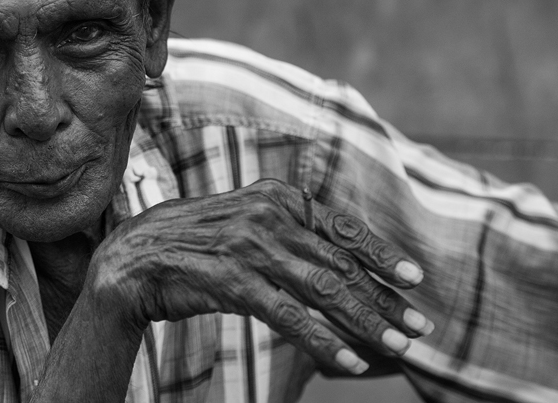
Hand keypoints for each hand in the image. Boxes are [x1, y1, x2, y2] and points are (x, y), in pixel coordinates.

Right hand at [88, 178, 433, 374]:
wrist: (138, 255)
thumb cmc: (198, 240)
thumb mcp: (247, 221)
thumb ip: (289, 233)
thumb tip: (337, 263)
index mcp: (277, 196)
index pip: (342, 226)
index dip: (382, 254)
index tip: (413, 279)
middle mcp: (269, 216)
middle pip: (341, 264)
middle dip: (385, 299)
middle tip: (419, 326)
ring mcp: (252, 246)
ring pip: (325, 291)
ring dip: (367, 322)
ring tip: (399, 347)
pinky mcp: (234, 281)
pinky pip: (291, 317)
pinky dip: (324, 342)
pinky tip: (349, 361)